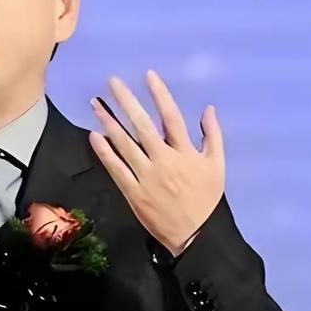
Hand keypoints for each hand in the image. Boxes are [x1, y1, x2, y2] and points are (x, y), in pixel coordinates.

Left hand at [89, 70, 224, 256]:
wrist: (195, 235)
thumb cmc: (206, 198)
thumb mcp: (217, 166)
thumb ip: (213, 136)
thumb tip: (208, 108)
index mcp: (186, 153)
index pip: (171, 117)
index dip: (159, 94)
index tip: (148, 75)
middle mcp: (164, 161)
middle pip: (142, 125)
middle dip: (126, 101)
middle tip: (112, 82)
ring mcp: (146, 176)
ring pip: (124, 144)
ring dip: (108, 122)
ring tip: (95, 104)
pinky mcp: (133, 192)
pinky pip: (116, 168)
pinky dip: (104, 152)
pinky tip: (93, 135)